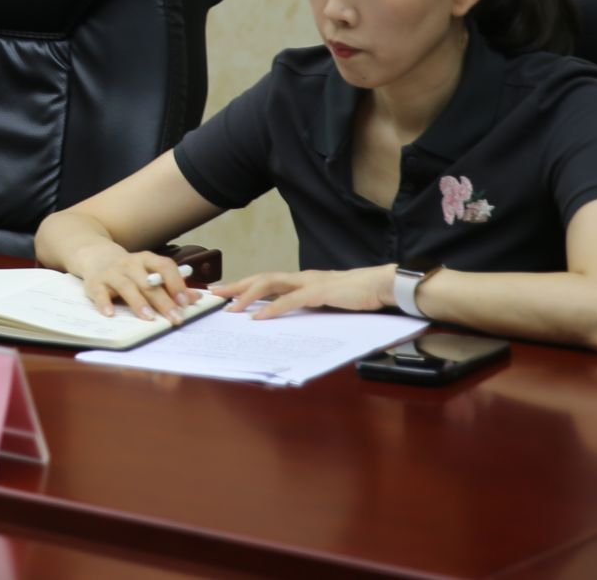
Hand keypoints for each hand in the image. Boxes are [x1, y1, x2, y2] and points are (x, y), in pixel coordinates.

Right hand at [71, 243, 199, 321]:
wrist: (96, 256)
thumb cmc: (130, 270)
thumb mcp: (150, 272)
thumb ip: (172, 285)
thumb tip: (196, 299)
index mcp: (146, 260)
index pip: (164, 266)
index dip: (176, 283)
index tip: (185, 302)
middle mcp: (129, 264)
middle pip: (148, 282)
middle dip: (163, 301)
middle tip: (175, 318)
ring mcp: (111, 273)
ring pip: (126, 286)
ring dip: (138, 302)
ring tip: (148, 318)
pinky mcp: (95, 283)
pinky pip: (99, 293)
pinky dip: (104, 303)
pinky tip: (110, 314)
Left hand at [212, 265, 395, 318]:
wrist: (382, 285)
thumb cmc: (358, 294)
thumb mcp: (327, 302)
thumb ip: (310, 306)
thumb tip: (292, 318)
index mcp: (302, 280)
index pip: (267, 280)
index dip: (244, 285)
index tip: (225, 291)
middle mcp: (301, 278)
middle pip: (261, 278)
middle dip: (236, 285)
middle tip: (214, 293)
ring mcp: (309, 283)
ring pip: (270, 283)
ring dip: (248, 295)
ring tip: (232, 307)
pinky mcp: (320, 292)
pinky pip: (291, 300)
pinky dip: (272, 308)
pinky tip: (260, 317)